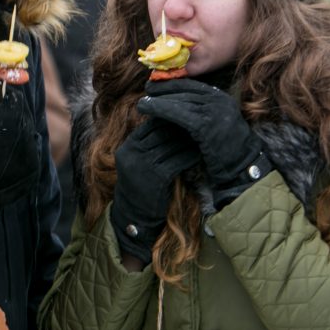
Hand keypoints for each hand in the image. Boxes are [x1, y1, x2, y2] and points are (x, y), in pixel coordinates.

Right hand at [0, 84, 39, 214]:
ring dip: (20, 128)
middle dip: (15, 113)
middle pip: (24, 121)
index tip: (4, 94)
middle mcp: (20, 156)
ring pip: (30, 135)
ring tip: (2, 132)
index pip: (14, 108)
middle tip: (4, 109)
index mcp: (2, 142)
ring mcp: (28, 168)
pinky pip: (32, 151)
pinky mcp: (31, 177)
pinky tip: (9, 146)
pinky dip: (24, 145)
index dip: (10, 98)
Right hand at [110, 117, 199, 264]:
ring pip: (170, 145)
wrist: (134, 216)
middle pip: (160, 132)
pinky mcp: (155, 178)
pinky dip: (189, 156)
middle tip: (198, 120)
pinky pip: (176, 162)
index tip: (185, 114)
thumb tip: (171, 122)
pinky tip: (199, 154)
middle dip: (180, 126)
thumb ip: (148, 144)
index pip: (149, 124)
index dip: (168, 118)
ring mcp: (142, 166)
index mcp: (127, 146)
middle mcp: (132, 153)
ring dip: (188, 140)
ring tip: (202, 135)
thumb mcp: (137, 162)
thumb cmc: (141, 185)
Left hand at [137, 79, 272, 208]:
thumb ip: (201, 110)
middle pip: (185, 90)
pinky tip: (148, 108)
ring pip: (179, 101)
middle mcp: (218, 100)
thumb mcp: (216, 122)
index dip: (173, 83)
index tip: (157, 83)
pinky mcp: (205, 125)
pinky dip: (160, 109)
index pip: (193, 85)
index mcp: (221, 97)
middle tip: (147, 87)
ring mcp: (213, 111)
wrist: (241, 168)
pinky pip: (178, 113)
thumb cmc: (225, 149)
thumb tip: (175, 99)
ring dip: (158, 99)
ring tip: (142, 101)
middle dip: (164, 89)